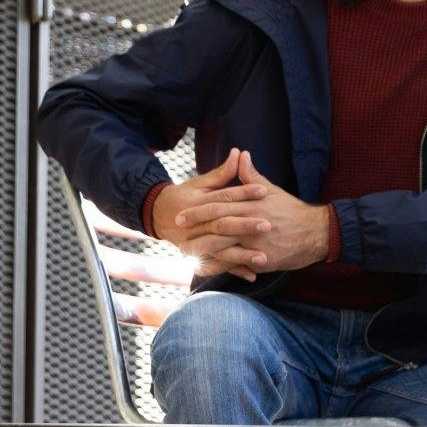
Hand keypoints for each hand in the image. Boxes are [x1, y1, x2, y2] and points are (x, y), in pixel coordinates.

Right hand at [151, 148, 274, 280]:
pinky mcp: (199, 255)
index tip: (264, 191)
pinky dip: (235, 271)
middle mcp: (196, 224)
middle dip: (245, 225)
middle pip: (223, 224)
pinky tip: (253, 274)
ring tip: (264, 257)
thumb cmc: (184, 196)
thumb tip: (239, 152)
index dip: (244, 193)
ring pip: (220, 249)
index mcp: (198, 202)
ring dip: (241, 254)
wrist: (158, 217)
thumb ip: (222, 172)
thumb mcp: (201, 183)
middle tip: (268, 225)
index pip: (224, 196)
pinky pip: (218, 265)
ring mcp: (196, 242)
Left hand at [175, 152, 329, 277]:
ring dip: (201, 252)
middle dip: (193, 232)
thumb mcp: (272, 190)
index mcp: (250, 204)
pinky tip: (205, 270)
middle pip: (215, 227)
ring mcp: (254, 243)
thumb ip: (251, 175)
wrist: (316, 232)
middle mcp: (250, 223)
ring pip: (221, 248)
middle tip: (176, 237)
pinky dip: (219, 268)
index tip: (181, 214)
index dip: (197, 211)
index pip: (217, 205)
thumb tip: (240, 155)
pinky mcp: (261, 259)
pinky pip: (234, 265)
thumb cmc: (292, 211)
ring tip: (185, 255)